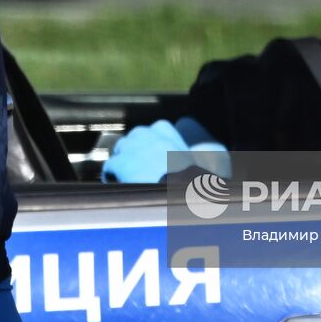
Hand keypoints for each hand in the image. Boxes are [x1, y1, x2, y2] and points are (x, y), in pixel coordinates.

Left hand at [100, 118, 230, 182]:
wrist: (181, 193)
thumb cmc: (194, 179)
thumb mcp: (202, 159)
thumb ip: (202, 150)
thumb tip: (210, 151)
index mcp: (167, 131)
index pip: (158, 129)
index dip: (155, 144)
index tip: (158, 156)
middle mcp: (147, 134)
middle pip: (135, 138)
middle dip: (136, 151)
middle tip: (142, 169)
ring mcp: (131, 148)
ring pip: (121, 150)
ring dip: (124, 162)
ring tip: (129, 178)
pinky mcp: (120, 164)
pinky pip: (110, 167)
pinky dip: (113, 177)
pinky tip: (120, 186)